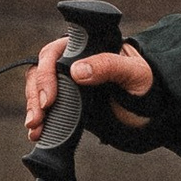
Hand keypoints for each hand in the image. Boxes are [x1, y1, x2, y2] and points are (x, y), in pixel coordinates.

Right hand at [24, 36, 157, 142]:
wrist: (148, 105)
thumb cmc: (144, 81)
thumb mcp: (133, 71)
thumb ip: (109, 66)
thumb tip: (77, 71)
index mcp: (85, 47)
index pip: (54, 52)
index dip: (46, 73)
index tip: (49, 98)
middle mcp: (71, 62)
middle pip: (40, 72)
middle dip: (35, 95)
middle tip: (38, 118)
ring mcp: (66, 82)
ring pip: (38, 90)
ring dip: (32, 109)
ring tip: (35, 128)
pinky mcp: (66, 101)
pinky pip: (45, 107)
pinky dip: (39, 120)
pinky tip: (37, 133)